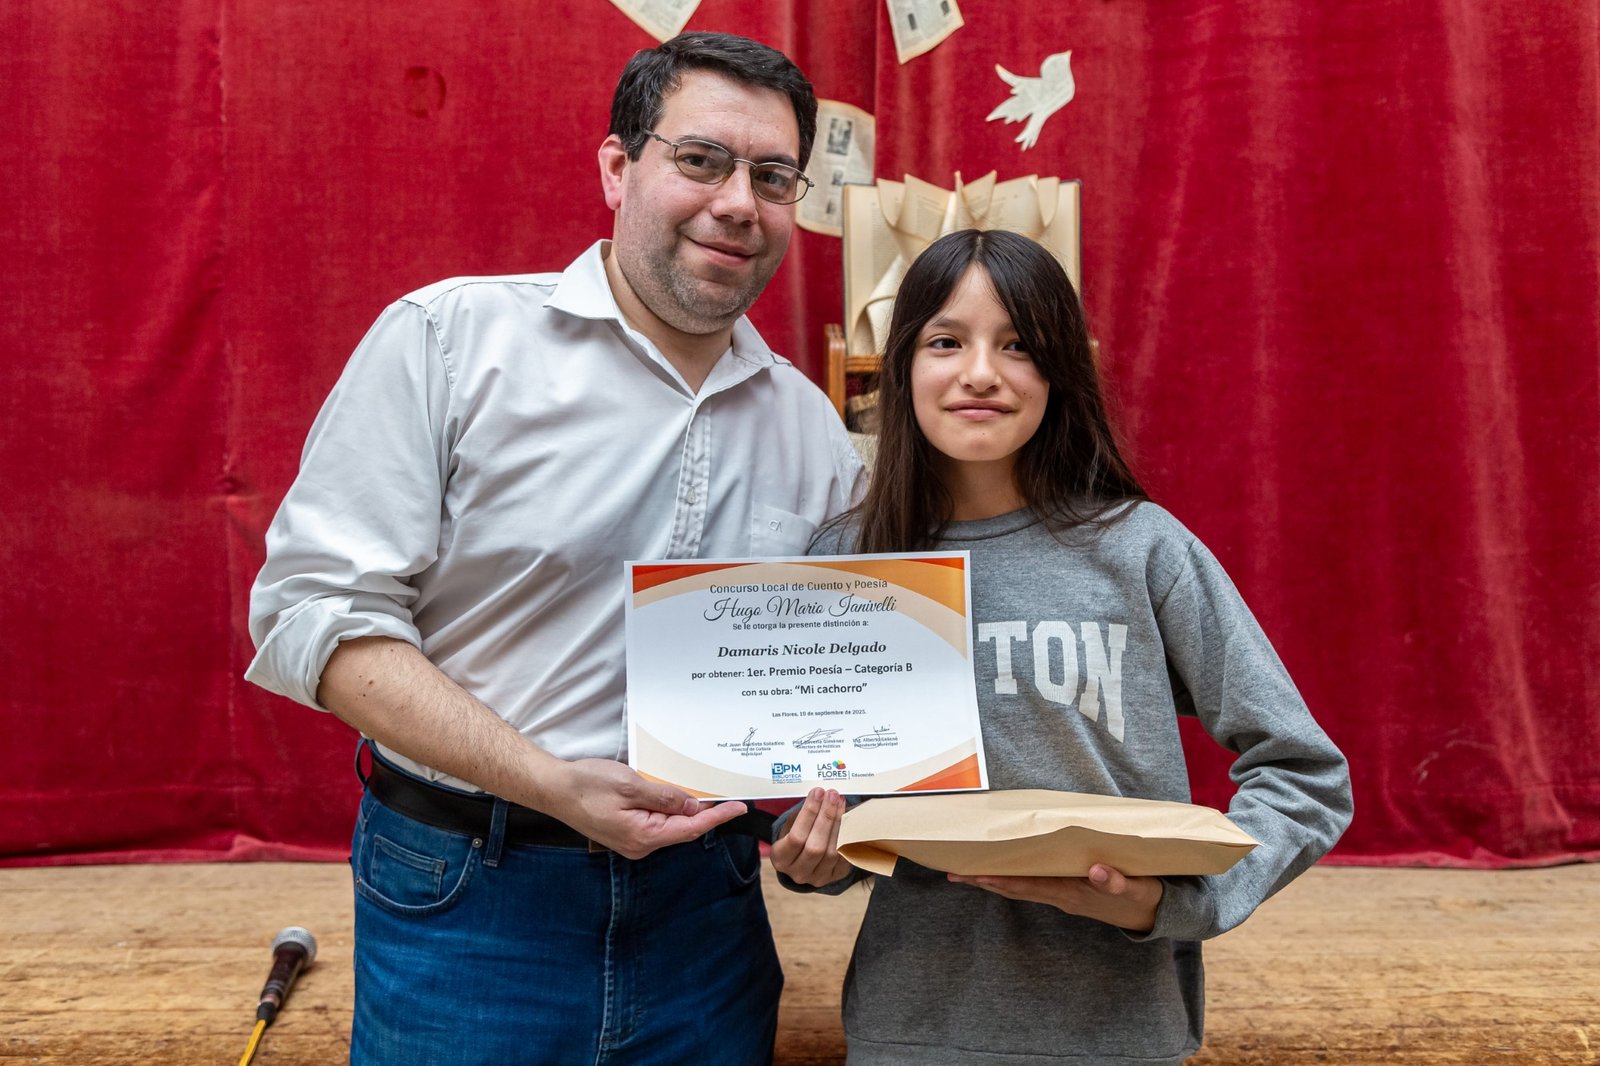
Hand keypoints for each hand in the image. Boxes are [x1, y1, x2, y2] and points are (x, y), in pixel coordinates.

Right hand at [544, 758, 747, 859]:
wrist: (554, 789)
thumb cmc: (587, 786)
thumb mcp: (631, 785)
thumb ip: (665, 798)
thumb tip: (693, 806)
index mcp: (643, 835)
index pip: (691, 828)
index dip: (718, 817)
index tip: (739, 808)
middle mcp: (640, 845)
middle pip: (683, 830)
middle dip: (706, 814)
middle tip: (728, 797)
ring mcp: (632, 841)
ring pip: (670, 826)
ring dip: (686, 811)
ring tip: (705, 794)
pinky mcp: (626, 832)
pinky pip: (656, 823)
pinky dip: (670, 811)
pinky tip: (675, 798)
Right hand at [770, 788, 851, 886]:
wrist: (802, 861)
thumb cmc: (795, 838)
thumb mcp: (790, 827)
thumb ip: (802, 815)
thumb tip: (822, 796)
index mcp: (781, 859)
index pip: (796, 837)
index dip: (809, 813)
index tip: (817, 792)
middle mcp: (798, 872)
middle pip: (815, 846)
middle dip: (826, 817)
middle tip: (832, 795)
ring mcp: (817, 878)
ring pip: (831, 852)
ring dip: (838, 824)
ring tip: (840, 803)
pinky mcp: (834, 878)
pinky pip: (844, 858)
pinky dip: (847, 837)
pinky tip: (848, 820)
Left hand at [947, 864, 1164, 931]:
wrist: (1156, 915)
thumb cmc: (1146, 895)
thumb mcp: (1138, 888)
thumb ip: (1118, 881)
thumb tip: (1098, 871)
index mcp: (1074, 893)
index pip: (1029, 886)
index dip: (1001, 880)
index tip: (974, 874)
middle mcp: (1062, 897)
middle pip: (1016, 889)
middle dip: (985, 881)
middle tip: (952, 874)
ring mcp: (1064, 897)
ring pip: (1022, 889)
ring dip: (994, 881)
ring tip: (966, 874)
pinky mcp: (1068, 894)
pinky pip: (1034, 887)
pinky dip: (1014, 880)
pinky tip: (1001, 874)